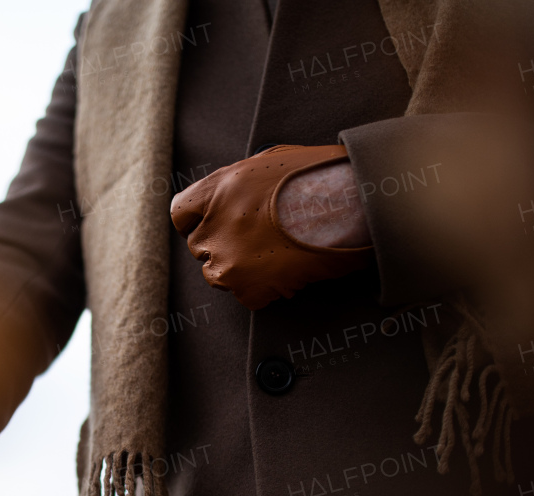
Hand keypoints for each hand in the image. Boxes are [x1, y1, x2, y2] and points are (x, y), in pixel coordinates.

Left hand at [170, 144, 373, 309]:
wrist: (352, 204)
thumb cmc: (322, 176)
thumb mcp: (273, 160)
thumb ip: (243, 182)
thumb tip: (240, 194)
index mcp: (218, 188)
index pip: (181, 213)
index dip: (198, 222)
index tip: (213, 227)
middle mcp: (215, 224)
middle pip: (200, 247)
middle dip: (223, 247)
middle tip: (258, 243)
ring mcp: (228, 259)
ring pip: (218, 275)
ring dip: (242, 271)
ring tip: (278, 256)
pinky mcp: (247, 287)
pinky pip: (248, 296)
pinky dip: (266, 291)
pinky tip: (290, 272)